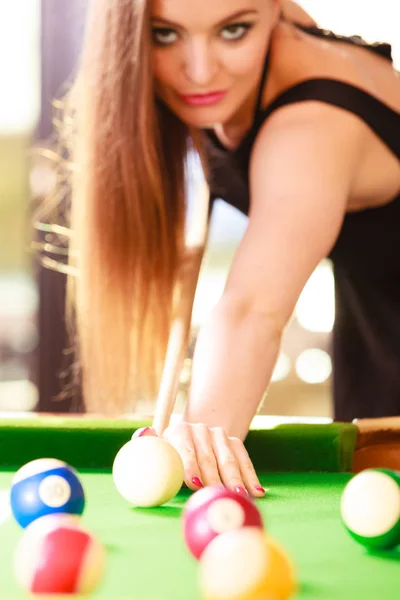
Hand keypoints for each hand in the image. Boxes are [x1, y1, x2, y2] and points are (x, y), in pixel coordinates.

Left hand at [135, 423, 264, 496]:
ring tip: (239, 496)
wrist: (189, 439)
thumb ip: (147, 444)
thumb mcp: (155, 449)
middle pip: (208, 456)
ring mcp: (219, 435)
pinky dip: (250, 476)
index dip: (189, 465)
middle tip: (217, 496)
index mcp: (179, 430)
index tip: (194, 484)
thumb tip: (142, 434)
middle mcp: (201, 429)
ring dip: (235, 479)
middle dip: (213, 478)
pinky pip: (244, 460)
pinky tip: (257, 492)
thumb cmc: (167, 455)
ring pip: (228, 459)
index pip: (185, 448)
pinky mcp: (234, 442)